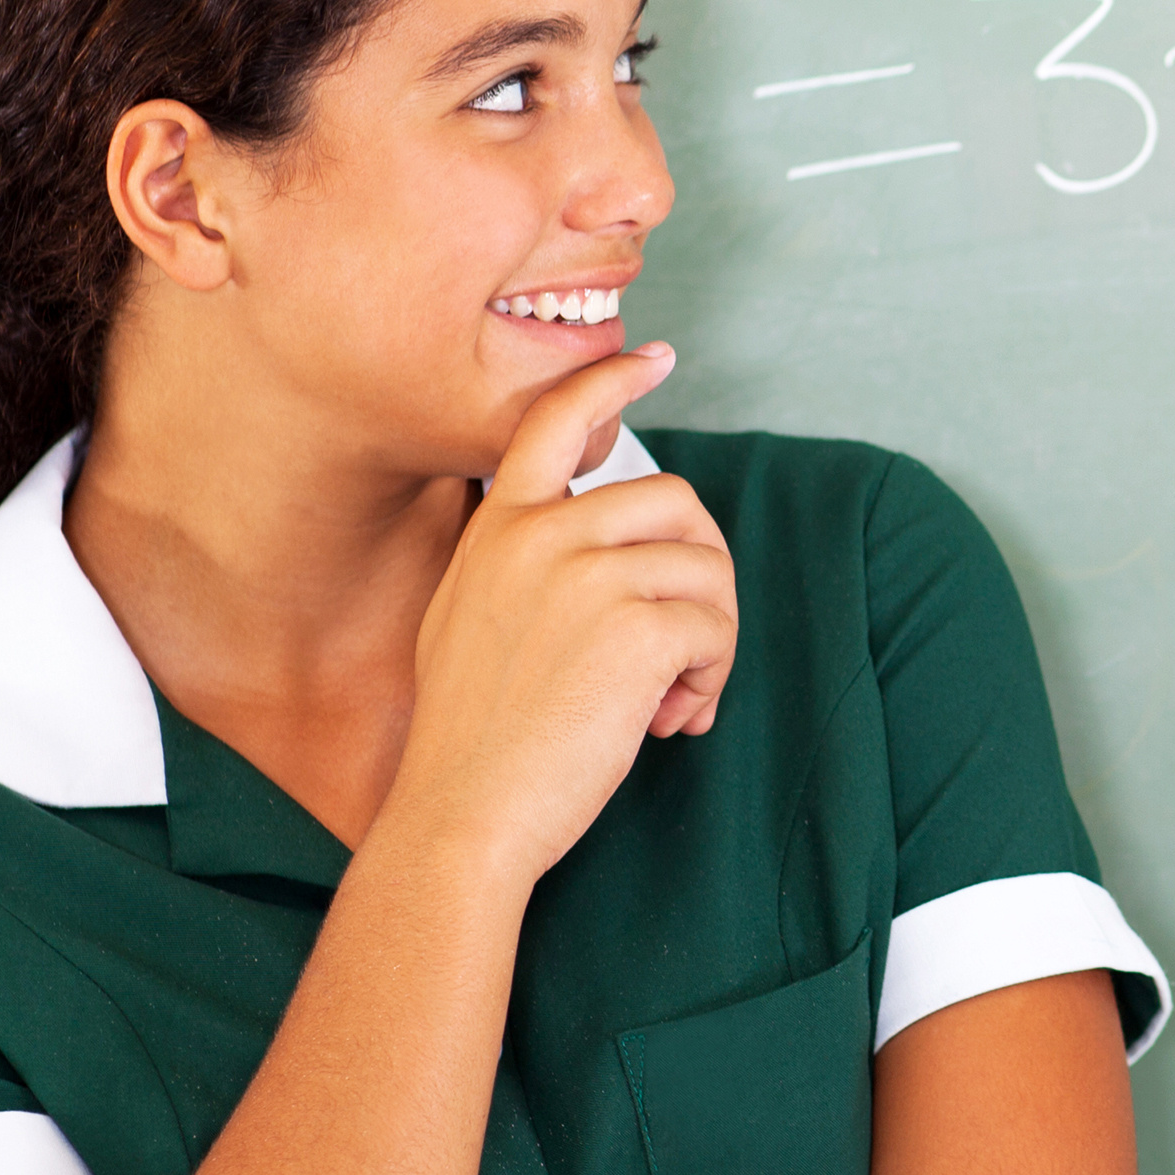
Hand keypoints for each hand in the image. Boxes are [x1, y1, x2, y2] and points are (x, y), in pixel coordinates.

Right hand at [385, 344, 740, 883]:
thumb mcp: (472, 622)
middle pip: (674, 502)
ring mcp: (586, 575)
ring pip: (705, 568)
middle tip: (688, 648)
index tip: (657, 358)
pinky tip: (669, 722)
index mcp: (499, 529)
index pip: (556, 423)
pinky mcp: (634, 628)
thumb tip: (614, 553)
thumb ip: (527, 570)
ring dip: (711, 638)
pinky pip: (713, 626)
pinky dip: (711, 678)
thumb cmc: (474, 741)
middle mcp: (540, 535)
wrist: (461, 816)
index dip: (612, 383)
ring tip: (672, 699)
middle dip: (702, 571)